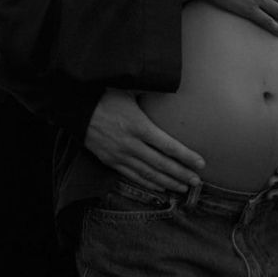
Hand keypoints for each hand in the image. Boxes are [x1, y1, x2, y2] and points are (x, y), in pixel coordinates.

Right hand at [84, 89, 204, 191]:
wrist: (76, 108)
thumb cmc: (105, 95)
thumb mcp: (131, 91)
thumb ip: (151, 94)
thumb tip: (172, 89)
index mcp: (138, 125)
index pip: (168, 146)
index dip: (186, 156)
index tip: (201, 163)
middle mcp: (131, 144)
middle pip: (161, 164)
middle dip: (181, 174)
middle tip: (197, 181)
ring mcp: (120, 154)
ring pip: (148, 174)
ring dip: (168, 182)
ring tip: (183, 187)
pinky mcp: (110, 161)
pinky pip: (132, 176)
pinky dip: (148, 183)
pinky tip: (160, 187)